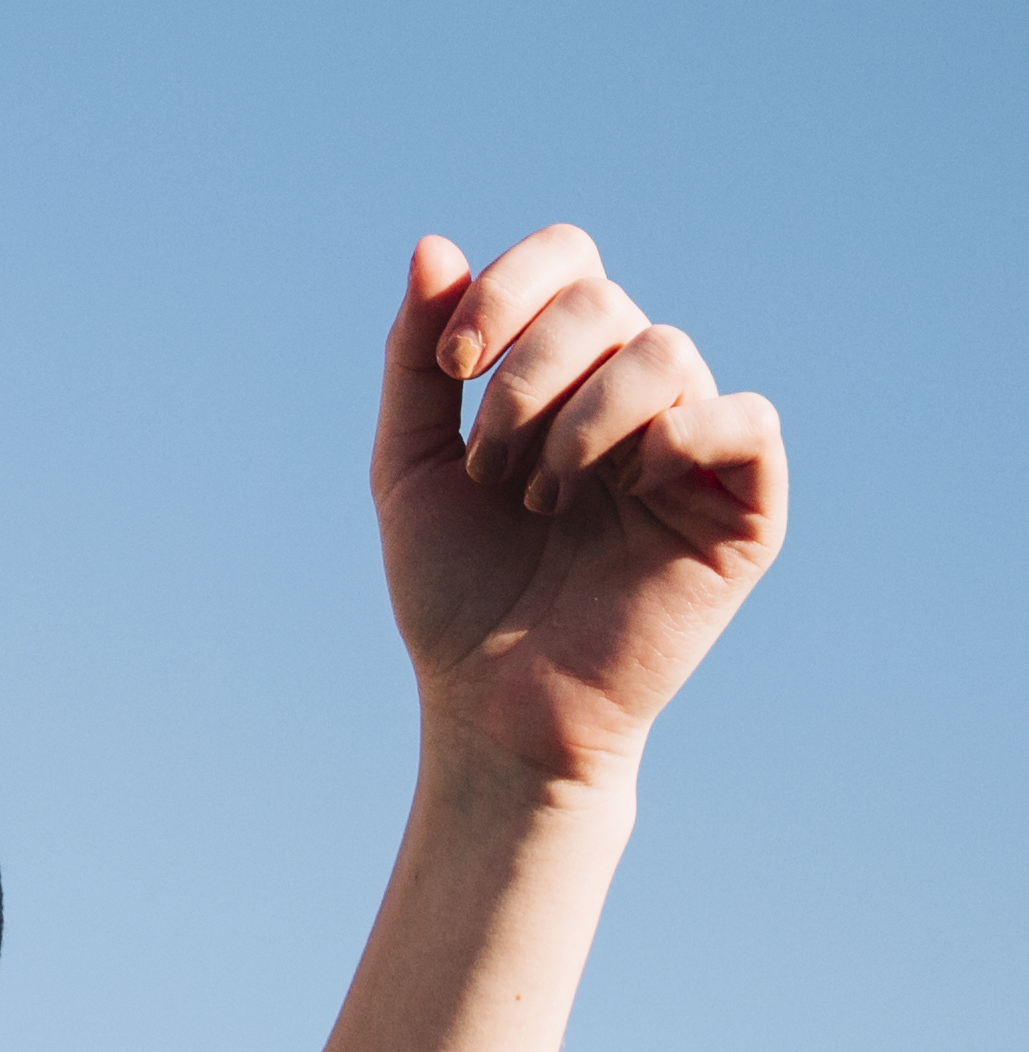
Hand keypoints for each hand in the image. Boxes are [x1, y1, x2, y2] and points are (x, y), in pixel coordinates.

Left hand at [372, 228, 788, 787]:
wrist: (493, 704)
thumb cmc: (453, 591)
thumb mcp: (408, 467)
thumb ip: (415, 361)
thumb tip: (432, 246)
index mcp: (565, 376)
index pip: (569, 263)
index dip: (507, 290)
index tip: (450, 367)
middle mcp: (638, 396)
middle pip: (605, 303)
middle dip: (527, 379)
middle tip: (490, 470)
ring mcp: (693, 447)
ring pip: (666, 350)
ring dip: (581, 421)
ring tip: (541, 501)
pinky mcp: (744, 507)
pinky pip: (744, 419)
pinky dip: (678, 435)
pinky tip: (627, 487)